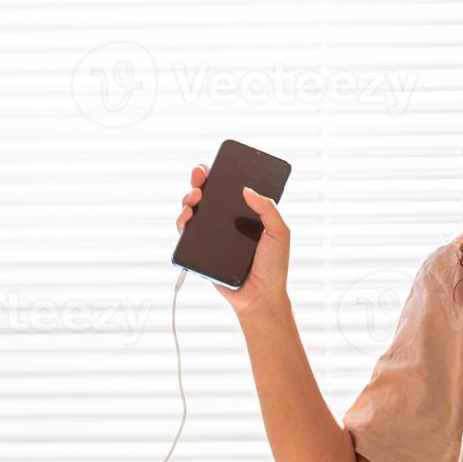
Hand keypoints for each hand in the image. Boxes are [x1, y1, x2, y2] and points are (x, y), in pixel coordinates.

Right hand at [176, 162, 291, 317]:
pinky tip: (186, 217)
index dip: (218, 176)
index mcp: (246, 216)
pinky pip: (186, 233)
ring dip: (188, 199)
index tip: (212, 166)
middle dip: (200, 182)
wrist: (260, 296)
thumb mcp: (280, 233)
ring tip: (195, 198)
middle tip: (200, 175)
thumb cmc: (274, 266)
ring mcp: (212, 236)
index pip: (230, 191)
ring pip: (193, 211)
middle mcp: (227, 223)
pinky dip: (182, 222)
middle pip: (208, 196)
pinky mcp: (201, 250)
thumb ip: (268, 210)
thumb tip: (247, 189)